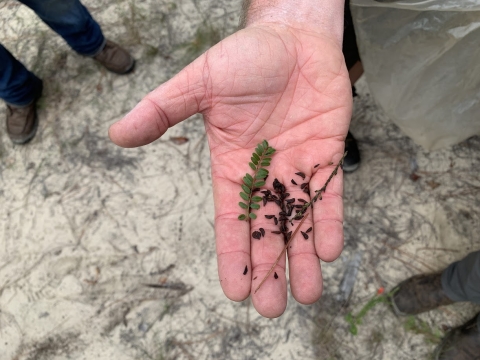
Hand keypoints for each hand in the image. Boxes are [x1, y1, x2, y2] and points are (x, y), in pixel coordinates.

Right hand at [109, 23, 350, 317]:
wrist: (291, 36)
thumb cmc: (245, 56)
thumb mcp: (199, 82)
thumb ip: (163, 109)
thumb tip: (117, 134)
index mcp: (232, 165)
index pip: (230, 219)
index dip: (233, 254)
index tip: (236, 291)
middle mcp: (265, 174)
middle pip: (267, 230)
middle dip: (269, 268)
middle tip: (271, 308)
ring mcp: (296, 166)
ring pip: (300, 219)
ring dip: (303, 256)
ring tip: (307, 294)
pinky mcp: (327, 154)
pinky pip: (329, 194)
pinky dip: (330, 221)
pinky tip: (328, 250)